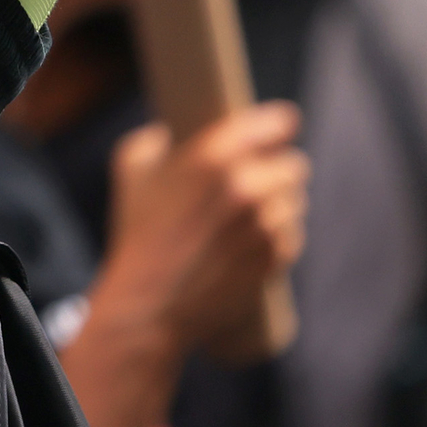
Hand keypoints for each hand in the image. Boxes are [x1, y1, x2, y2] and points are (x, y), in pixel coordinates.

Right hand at [91, 102, 306, 366]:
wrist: (149, 304)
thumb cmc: (136, 235)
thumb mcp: (131, 171)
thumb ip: (152, 140)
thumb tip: (168, 134)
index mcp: (212, 156)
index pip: (274, 123)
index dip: (280, 123)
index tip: (283, 124)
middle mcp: (247, 187)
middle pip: (293, 164)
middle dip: (280, 167)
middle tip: (264, 174)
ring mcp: (266, 225)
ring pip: (296, 200)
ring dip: (283, 201)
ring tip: (256, 210)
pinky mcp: (276, 257)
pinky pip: (294, 233)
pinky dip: (281, 232)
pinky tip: (258, 236)